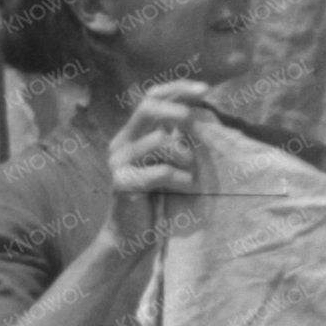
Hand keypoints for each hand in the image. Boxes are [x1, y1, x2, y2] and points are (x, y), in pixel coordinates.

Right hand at [104, 81, 217, 252]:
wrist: (130, 237)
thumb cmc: (157, 200)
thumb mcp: (170, 163)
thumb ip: (178, 139)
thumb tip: (207, 115)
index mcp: (132, 134)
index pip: (152, 97)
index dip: (177, 89)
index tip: (205, 89)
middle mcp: (121, 143)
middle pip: (148, 108)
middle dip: (179, 112)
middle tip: (200, 125)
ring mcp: (118, 162)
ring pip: (159, 140)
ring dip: (186, 156)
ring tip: (193, 174)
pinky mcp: (122, 183)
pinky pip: (160, 172)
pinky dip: (182, 180)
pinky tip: (187, 189)